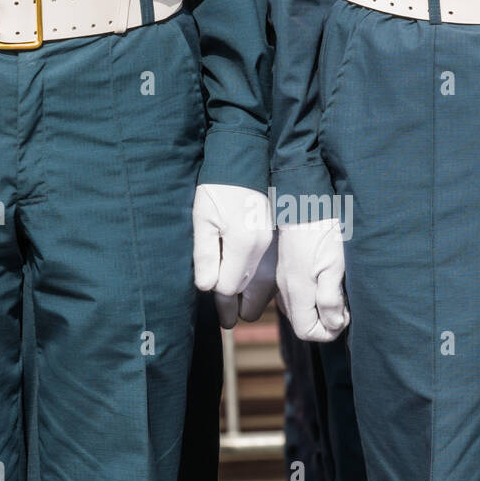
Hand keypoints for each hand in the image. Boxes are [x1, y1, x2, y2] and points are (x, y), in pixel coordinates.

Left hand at [193, 184, 272, 326]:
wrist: (245, 161)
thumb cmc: (218, 189)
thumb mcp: (203, 220)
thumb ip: (204, 255)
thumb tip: (206, 287)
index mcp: (242, 245)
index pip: (230, 288)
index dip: (221, 303)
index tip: (220, 316)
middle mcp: (263, 250)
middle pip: (255, 295)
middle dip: (240, 308)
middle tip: (228, 319)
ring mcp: (273, 244)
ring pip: (266, 285)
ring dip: (252, 297)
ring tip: (238, 306)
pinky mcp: (276, 239)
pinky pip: (271, 272)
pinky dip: (261, 283)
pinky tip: (250, 284)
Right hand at [276, 219, 348, 341]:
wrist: (307, 203)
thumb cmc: (324, 233)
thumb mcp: (334, 267)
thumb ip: (330, 299)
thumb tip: (333, 324)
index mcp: (297, 291)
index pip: (306, 331)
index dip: (329, 331)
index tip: (345, 314)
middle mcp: (286, 289)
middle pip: (302, 323)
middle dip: (325, 322)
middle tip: (344, 304)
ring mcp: (284, 279)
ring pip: (300, 309)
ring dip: (319, 309)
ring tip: (337, 291)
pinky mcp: (287, 270)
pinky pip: (297, 295)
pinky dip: (312, 297)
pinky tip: (325, 281)